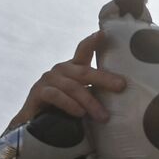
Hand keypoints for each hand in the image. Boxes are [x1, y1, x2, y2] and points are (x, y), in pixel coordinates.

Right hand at [9, 32, 126, 128]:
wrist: (35, 126)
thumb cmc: (64, 111)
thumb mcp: (82, 99)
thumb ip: (96, 93)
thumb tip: (122, 94)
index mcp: (73, 69)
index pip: (83, 50)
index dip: (92, 42)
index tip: (103, 33)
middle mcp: (61, 71)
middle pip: (84, 72)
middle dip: (104, 79)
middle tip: (121, 86)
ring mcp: (48, 80)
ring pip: (72, 87)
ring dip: (89, 102)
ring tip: (102, 116)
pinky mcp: (38, 92)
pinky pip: (57, 96)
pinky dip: (70, 104)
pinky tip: (80, 113)